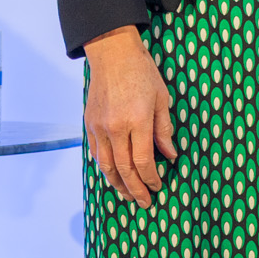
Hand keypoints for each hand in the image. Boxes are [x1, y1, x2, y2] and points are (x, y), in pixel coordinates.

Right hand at [82, 25, 176, 206]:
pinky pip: (96, 154)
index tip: (158, 186)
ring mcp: (99, 127)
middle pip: (124, 169)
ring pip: (106, 166)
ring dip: (117, 184)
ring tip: (128, 195)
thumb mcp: (161, 99)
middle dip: (135, 189)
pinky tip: (113, 176)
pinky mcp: (89, 124)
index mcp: (137, 121)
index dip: (151, 178)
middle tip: (144, 202)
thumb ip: (164, 130)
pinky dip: (104, 169)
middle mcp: (115, 127)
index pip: (143, 161)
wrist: (112, 55)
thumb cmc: (142, 73)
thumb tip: (170, 155)